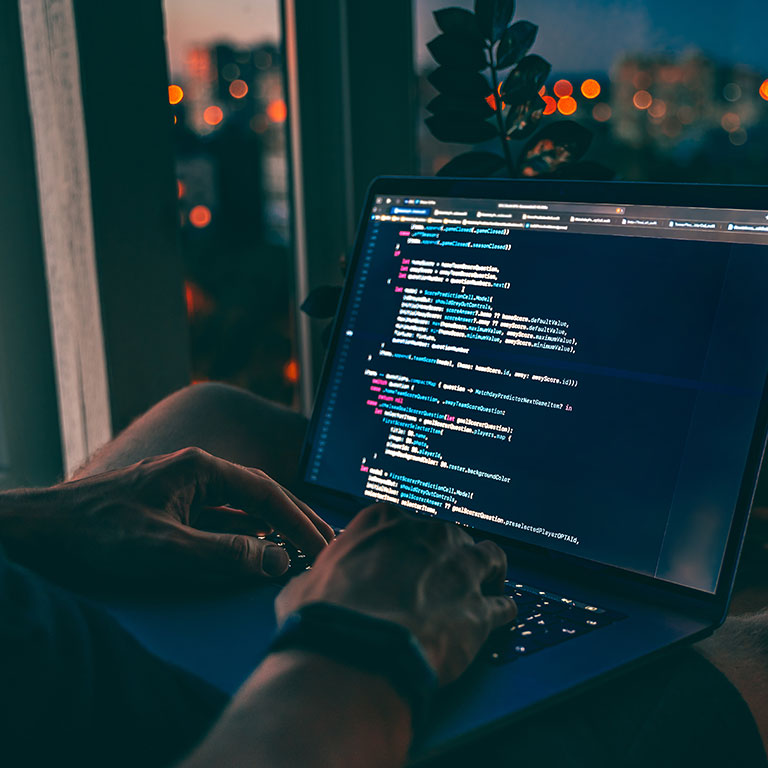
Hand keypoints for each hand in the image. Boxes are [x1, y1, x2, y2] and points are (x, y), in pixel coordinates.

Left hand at [0, 447, 333, 587]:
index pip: (265, 492)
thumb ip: (225, 554)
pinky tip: (256, 554)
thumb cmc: (95, 535)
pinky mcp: (169, 513)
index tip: (322, 546)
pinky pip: (216, 525)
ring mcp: (181, 494)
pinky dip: (241, 540)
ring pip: (238, 512)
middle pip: (258, 497)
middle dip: (293, 520)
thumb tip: (277, 559)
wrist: (38, 534)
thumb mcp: (166, 549)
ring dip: (269, 532)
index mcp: (199, 468)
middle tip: (326, 543)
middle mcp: (195, 474)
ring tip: (302, 551)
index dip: (298, 520)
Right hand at [275, 503, 516, 683]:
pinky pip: (503, 605)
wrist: (353, 652)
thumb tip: (313, 586)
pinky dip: (501, 612)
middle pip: (450, 536)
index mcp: (385, 521)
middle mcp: (428, 535)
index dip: (407, 544)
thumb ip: (322, 575)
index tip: (406, 558)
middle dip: (447, 556)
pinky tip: (500, 618)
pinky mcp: (480, 608)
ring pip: (489, 557)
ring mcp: (459, 568)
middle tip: (442, 578)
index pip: (405, 523)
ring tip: (487, 585)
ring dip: (488, 571)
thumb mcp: (306, 584)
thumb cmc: (324, 617)